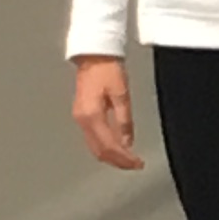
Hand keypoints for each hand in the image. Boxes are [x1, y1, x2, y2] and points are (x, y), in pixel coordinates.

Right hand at [70, 55, 141, 171]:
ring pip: (95, 147)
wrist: (93, 55)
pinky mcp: (82, 114)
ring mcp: (80, 118)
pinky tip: (117, 147)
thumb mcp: (122, 94)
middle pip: (100, 151)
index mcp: (92, 115)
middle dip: (118, 161)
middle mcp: (83, 120)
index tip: (138, 163)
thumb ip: (124, 120)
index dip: (124, 158)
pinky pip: (93, 138)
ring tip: (128, 159)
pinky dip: (105, 146)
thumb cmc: (107, 69)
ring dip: (111, 156)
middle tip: (135, 165)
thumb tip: (128, 142)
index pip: (109, 146)